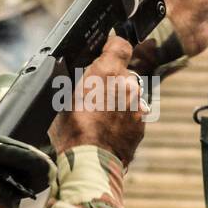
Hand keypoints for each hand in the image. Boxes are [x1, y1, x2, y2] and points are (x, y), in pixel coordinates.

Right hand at [49, 34, 146, 166]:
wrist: (91, 163)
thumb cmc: (73, 131)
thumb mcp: (65, 98)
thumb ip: (81, 81)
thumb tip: (84, 75)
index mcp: (107, 72)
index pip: (120, 44)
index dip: (112, 46)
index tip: (107, 50)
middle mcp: (127, 85)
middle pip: (123, 73)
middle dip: (112, 80)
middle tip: (94, 95)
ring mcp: (137, 105)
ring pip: (129, 94)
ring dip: (119, 100)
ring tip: (100, 117)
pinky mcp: (142, 124)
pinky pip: (133, 114)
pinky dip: (124, 118)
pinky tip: (108, 129)